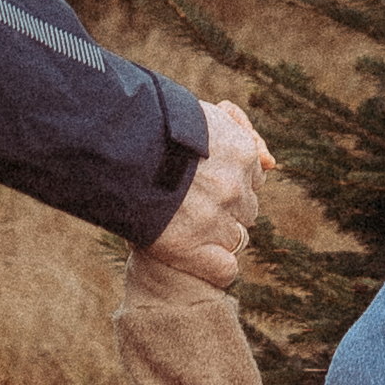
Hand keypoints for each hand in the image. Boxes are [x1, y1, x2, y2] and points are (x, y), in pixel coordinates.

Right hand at [147, 101, 273, 289]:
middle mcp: (235, 188)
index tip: (206, 181)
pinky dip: (215, 267)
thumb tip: (270, 160)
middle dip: (225, 209)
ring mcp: (216, 221)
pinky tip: (197, 257)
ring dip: (216, 236)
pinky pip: (225, 270)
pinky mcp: (192, 249)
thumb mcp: (199, 114)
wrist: (113, 144)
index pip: (254, 178)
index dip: (230, 182)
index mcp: (242, 152)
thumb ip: (233, 128)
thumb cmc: (149, 123)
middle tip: (191, 202)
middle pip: (246, 210)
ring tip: (184, 225)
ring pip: (236, 238)